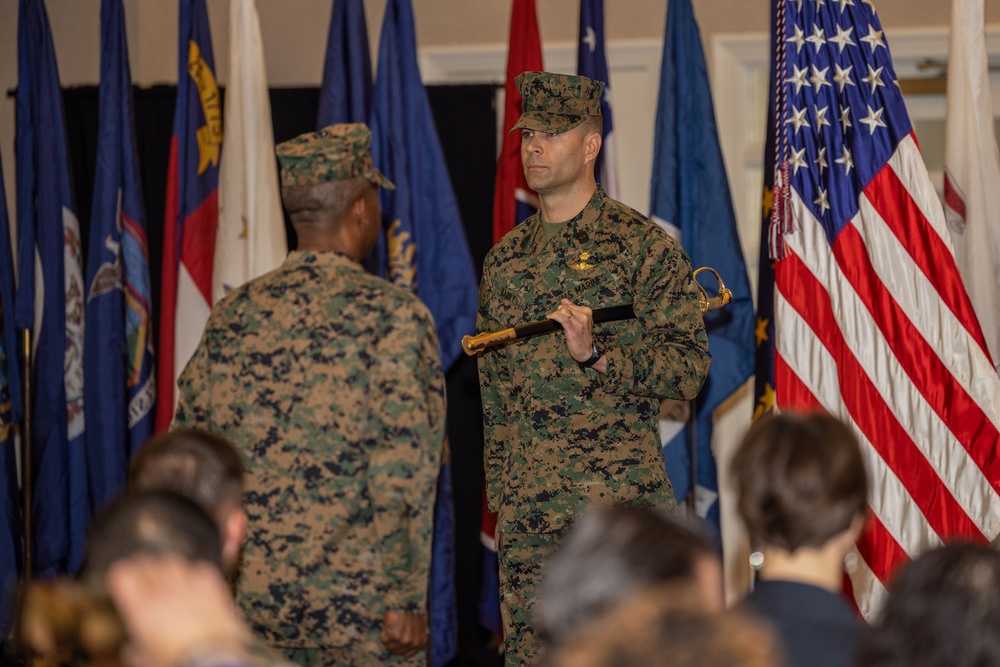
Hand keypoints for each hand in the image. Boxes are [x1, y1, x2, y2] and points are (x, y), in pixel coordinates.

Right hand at [106, 555, 252, 666]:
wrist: (211, 660)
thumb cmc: (177, 662)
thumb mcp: (145, 659)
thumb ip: (134, 648)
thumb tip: (131, 648)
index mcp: (141, 607)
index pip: (124, 574)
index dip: (122, 576)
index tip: (124, 581)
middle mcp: (163, 590)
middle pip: (147, 564)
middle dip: (143, 571)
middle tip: (144, 581)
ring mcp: (189, 585)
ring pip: (172, 562)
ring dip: (168, 569)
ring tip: (169, 581)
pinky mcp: (211, 585)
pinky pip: (200, 567)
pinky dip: (195, 573)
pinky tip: (195, 584)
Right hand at [381, 611, 427, 657]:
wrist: (407, 598)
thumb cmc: (412, 609)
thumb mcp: (419, 625)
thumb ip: (414, 636)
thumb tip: (405, 643)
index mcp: (421, 641)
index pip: (406, 654)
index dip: (399, 647)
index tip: (396, 640)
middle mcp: (414, 643)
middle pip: (396, 652)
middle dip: (392, 643)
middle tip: (392, 631)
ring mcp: (405, 640)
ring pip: (389, 647)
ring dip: (387, 638)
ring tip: (390, 626)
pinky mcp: (395, 635)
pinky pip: (384, 639)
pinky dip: (383, 632)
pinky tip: (388, 624)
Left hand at [548, 298, 604, 371]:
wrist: (586, 352)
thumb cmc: (582, 338)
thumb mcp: (580, 322)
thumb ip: (573, 310)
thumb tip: (564, 300)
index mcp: (587, 312)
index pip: (570, 305)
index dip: (562, 308)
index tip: (558, 313)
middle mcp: (585, 316)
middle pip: (566, 307)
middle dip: (558, 311)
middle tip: (555, 317)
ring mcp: (580, 322)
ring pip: (563, 311)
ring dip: (555, 314)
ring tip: (552, 318)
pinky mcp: (573, 329)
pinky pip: (562, 318)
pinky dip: (555, 316)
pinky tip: (551, 317)